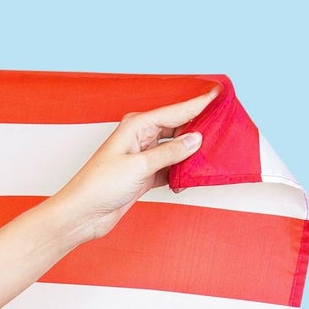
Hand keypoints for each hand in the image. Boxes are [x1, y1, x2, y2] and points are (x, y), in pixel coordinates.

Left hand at [47, 87, 218, 242]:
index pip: (175, 111)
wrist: (82, 215)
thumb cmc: (99, 186)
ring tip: (215, 153)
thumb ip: (170, 153)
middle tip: (226, 126)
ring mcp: (142, 157)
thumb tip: (196, 140)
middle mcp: (140, 138)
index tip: (220, 93)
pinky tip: (191, 178)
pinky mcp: (144, 175)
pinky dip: (182, 173)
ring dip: (193, 153)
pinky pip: (171, 168)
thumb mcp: (140, 166)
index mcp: (136, 126)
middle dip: (200, 128)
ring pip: (177, 149)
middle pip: (178, 128)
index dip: (199, 103)